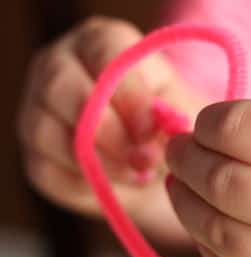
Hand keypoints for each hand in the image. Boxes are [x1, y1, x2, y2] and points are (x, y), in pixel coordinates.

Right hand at [18, 16, 204, 242]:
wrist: (150, 156)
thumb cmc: (166, 120)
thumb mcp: (181, 108)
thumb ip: (177, 112)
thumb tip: (170, 127)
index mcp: (100, 41)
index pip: (105, 55)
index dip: (129, 96)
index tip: (154, 131)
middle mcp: (59, 66)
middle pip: (62, 88)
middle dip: (108, 131)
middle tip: (145, 160)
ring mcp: (38, 110)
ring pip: (47, 133)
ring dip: (99, 162)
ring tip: (141, 176)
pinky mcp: (36, 154)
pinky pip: (48, 171)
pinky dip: (87, 185)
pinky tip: (121, 186)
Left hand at [165, 100, 250, 256]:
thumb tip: (216, 136)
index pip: (245, 130)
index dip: (211, 121)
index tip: (205, 122)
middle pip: (223, 183)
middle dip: (189, 159)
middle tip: (180, 149)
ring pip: (217, 232)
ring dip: (188, 202)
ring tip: (184, 184)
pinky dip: (211, 242)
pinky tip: (210, 223)